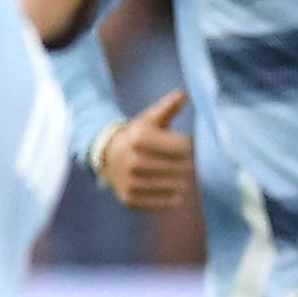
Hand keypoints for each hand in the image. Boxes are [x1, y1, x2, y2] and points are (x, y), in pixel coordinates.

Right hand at [97, 89, 194, 209]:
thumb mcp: (149, 119)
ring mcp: (131, 182)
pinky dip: (173, 197)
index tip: (186, 145)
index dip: (190, 146)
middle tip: (185, 163)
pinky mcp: (130, 199)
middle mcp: (133, 160)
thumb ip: (168, 107)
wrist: (108, 156)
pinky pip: (166, 203)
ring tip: (178, 175)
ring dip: (182, 181)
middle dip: (188, 165)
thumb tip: (183, 94)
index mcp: (140, 137)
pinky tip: (170, 188)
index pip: (184, 147)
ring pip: (176, 186)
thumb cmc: (137, 136)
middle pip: (182, 168)